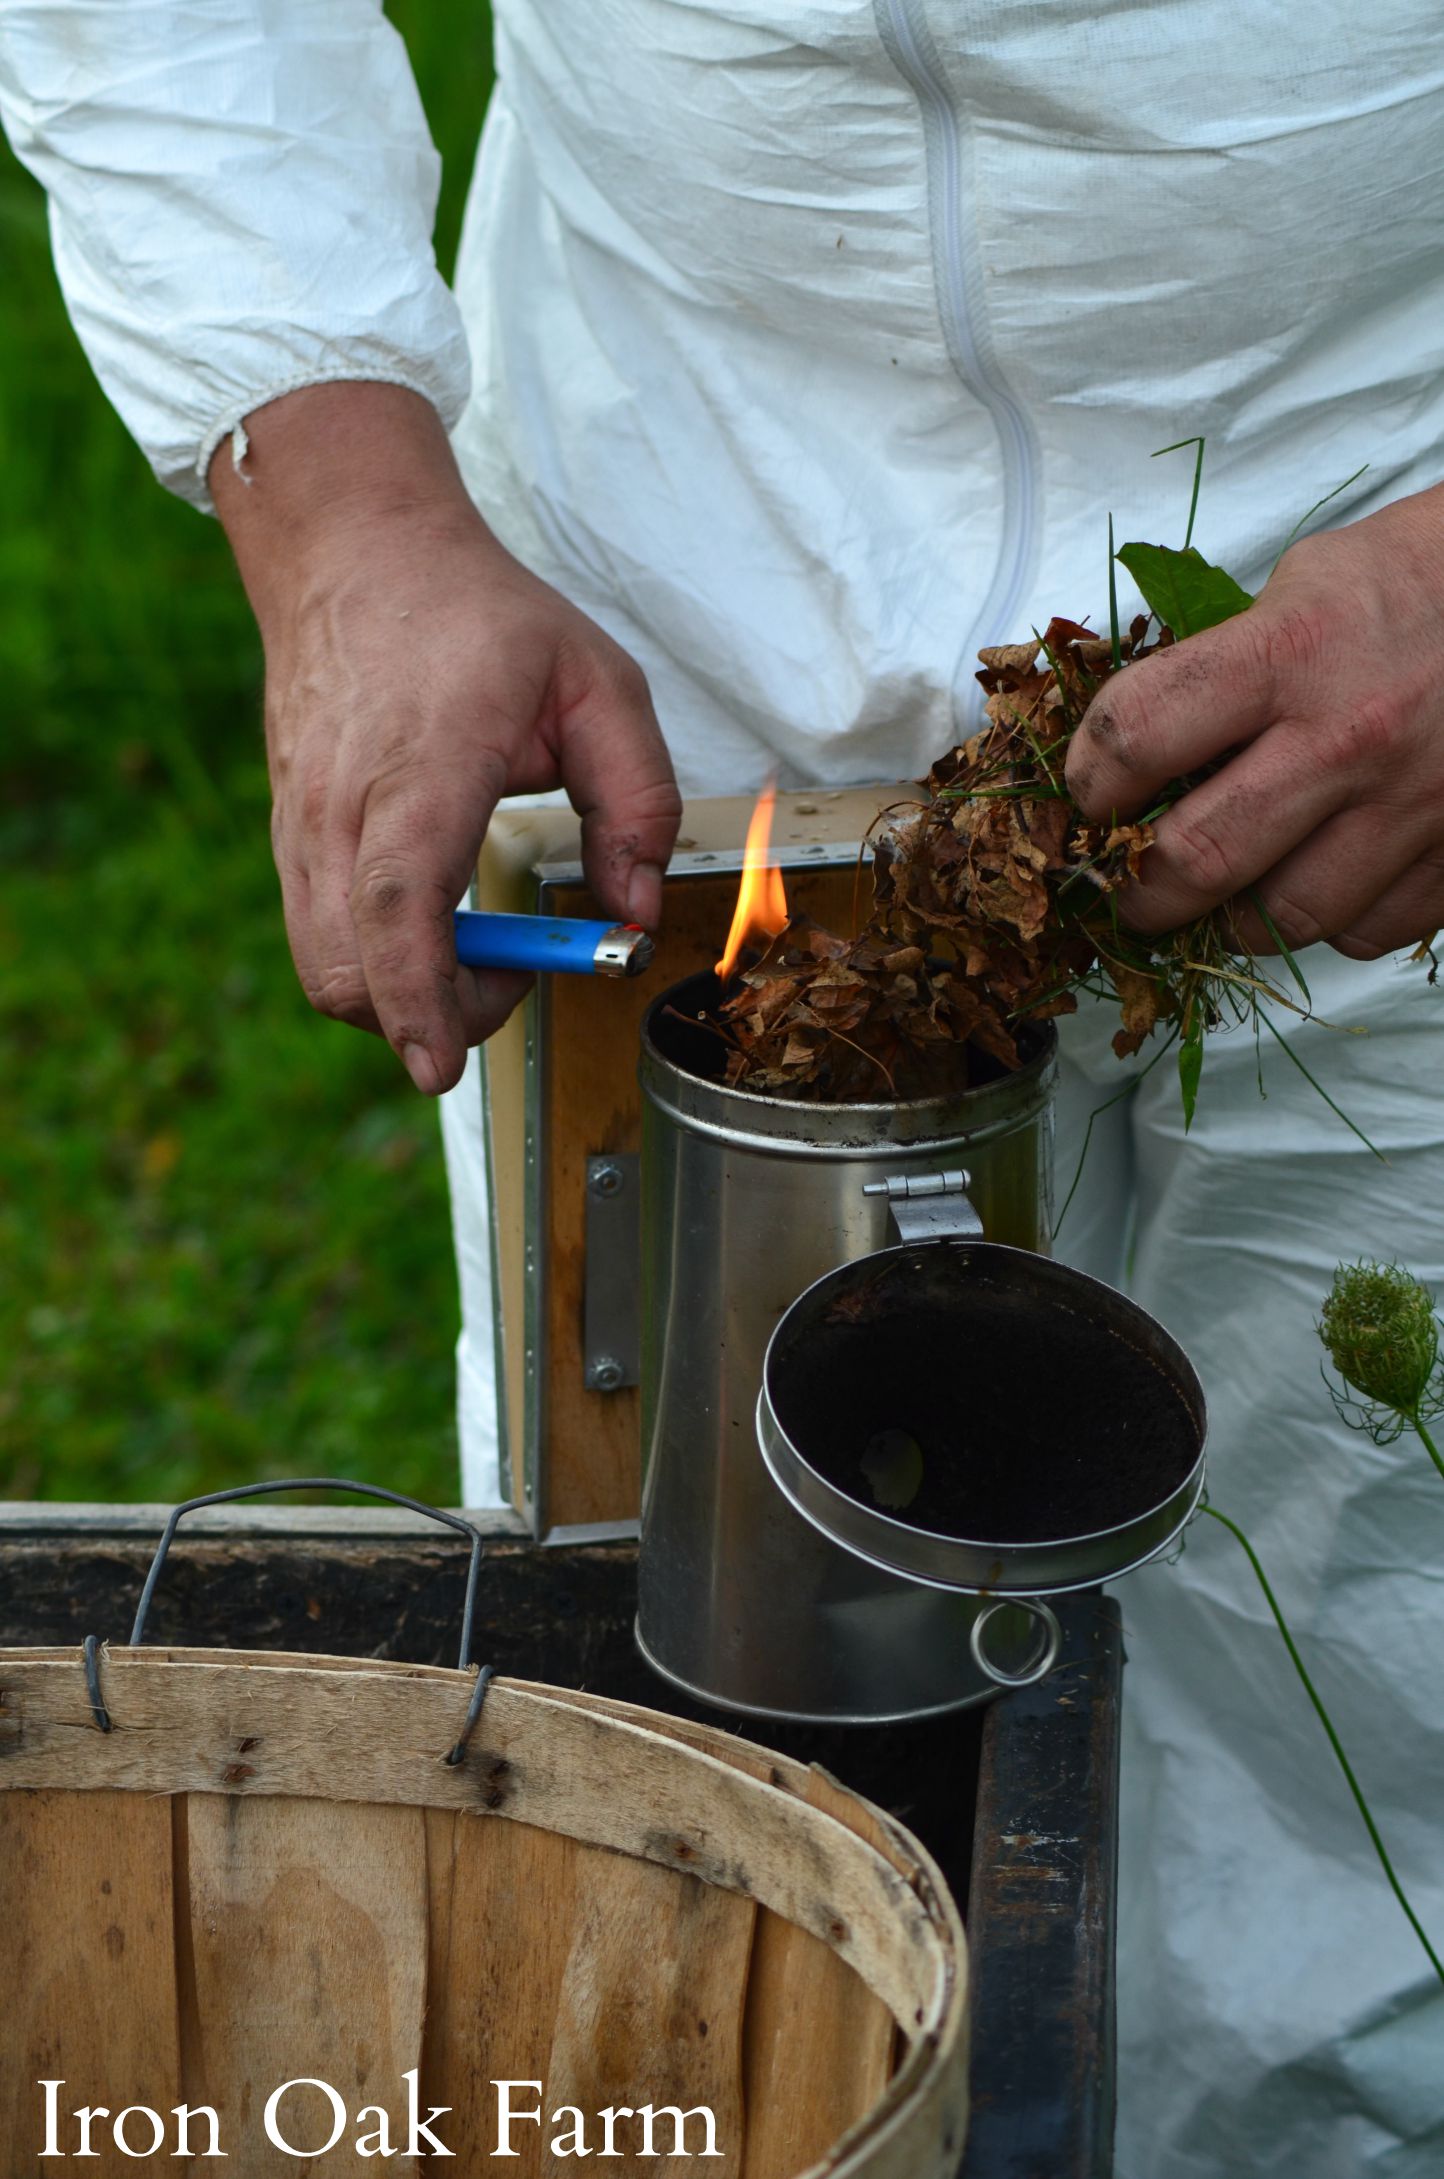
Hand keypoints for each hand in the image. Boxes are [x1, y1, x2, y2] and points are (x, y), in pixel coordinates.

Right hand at [212, 383, 680, 1092]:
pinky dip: (375, 956)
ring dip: (402, 992)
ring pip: (324, 963)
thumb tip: (633, 907)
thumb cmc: (478, 614)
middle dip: (428, 1016)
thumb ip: (638, 800)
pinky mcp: (288, 832)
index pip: (400, 909)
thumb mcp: (600, 684)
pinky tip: (435, 914)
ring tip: (477, 943)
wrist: (354, 547)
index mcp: (424, 766)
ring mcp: (300, 822)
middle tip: (512, 973)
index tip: (442, 1066)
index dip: (420, 1002)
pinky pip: (318, 930)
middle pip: (348, 970)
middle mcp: (341, 805)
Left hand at [1064, 482, 1443, 959]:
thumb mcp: (1306, 584)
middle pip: (1201, 859)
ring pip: (1285, 918)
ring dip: (1235, 918)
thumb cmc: (1419, 579)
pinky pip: (1366, 931)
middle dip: (1140, 892)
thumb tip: (1139, 753)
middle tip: (1129, 890)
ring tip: (1225, 894)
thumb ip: (1224, 667)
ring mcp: (1415, 804)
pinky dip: (1330, 921)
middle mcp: (1352, 736)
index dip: (1090, 779)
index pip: (1141, 735)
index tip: (1090, 797)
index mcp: (1294, 651)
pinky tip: (1321, 880)